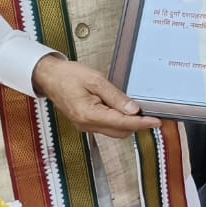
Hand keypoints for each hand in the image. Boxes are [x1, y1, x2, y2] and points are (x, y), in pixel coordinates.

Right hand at [32, 55, 158, 138]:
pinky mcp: (84, 123)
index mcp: (89, 114)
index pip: (122, 123)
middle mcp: (87, 125)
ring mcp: (85, 126)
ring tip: (140, 111)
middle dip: (137, 125)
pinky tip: (123, 110)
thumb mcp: (95, 80)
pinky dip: (118, 121)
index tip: (157, 121)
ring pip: (114, 131)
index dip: (141, 123)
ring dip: (128, 124)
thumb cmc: (69, 75)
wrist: (48, 77)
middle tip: (151, 114)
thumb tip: (133, 110)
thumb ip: (115, 96)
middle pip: (120, 131)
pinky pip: (106, 127)